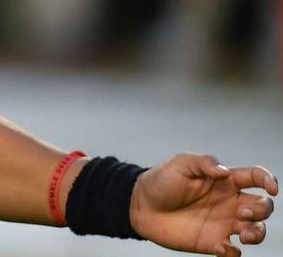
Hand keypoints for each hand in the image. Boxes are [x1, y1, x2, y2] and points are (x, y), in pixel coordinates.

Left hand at [131, 153, 276, 255]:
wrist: (140, 205)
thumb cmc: (161, 180)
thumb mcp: (180, 164)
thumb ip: (203, 162)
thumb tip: (224, 172)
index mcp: (225, 180)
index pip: (256, 177)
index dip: (269, 180)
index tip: (272, 188)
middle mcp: (230, 202)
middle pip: (263, 206)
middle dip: (262, 210)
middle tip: (243, 213)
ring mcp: (223, 223)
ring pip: (256, 231)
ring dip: (257, 234)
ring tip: (244, 235)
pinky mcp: (213, 242)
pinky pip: (233, 251)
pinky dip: (233, 252)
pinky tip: (221, 247)